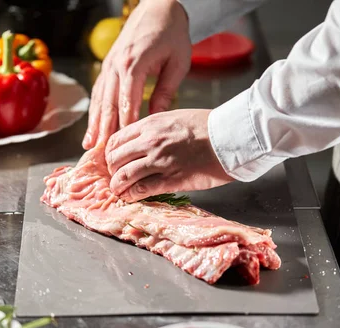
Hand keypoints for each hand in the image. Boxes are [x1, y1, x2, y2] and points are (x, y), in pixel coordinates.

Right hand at [83, 0, 190, 149]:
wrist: (158, 7)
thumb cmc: (172, 34)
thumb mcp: (177, 63)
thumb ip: (166, 91)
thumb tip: (156, 118)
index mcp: (134, 65)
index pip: (127, 104)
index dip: (124, 128)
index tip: (124, 148)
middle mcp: (116, 66)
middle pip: (108, 105)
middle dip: (104, 132)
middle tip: (101, 155)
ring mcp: (109, 65)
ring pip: (99, 100)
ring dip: (94, 124)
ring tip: (90, 146)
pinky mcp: (107, 66)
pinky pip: (99, 92)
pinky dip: (95, 110)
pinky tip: (93, 126)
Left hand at [105, 109, 233, 201]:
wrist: (229, 136)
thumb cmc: (208, 126)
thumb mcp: (175, 117)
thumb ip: (155, 128)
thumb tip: (142, 141)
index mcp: (150, 124)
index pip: (116, 140)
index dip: (110, 154)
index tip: (113, 161)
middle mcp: (150, 141)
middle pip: (115, 159)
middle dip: (112, 170)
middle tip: (116, 177)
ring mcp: (159, 160)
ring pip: (124, 175)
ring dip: (118, 186)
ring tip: (119, 191)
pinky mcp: (170, 179)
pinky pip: (141, 189)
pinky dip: (131, 195)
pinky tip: (130, 197)